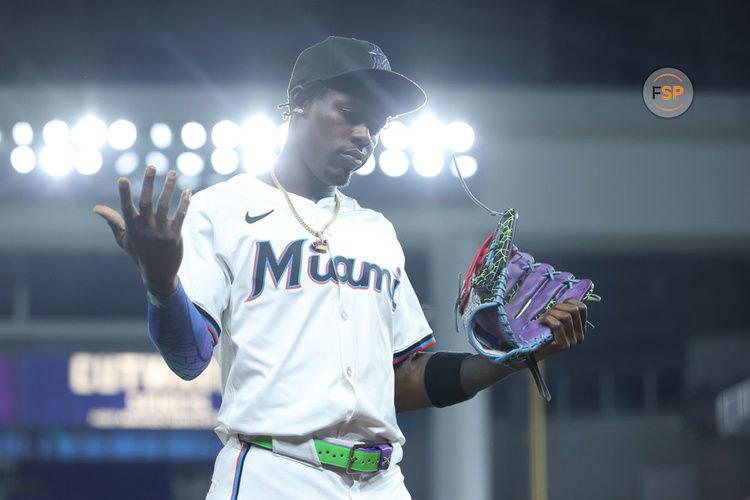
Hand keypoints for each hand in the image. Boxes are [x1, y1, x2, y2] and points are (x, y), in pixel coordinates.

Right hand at [93, 166, 190, 294]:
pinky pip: (180, 215)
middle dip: (149, 183)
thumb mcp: (123, 239)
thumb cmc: (139, 253)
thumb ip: (112, 221)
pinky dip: (184, 203)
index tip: (123, 179)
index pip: (126, 207)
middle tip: (152, 167)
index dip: (124, 194)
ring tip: (173, 173)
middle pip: (147, 202)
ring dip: (169, 188)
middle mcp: (145, 228)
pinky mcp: (174, 236)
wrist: (158, 274)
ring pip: (164, 205)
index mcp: (132, 227)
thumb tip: (96, 208)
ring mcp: (160, 232)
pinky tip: (188, 192)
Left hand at [535, 298, 586, 359]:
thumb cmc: (546, 332)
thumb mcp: (558, 321)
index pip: (582, 308)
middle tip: (549, 312)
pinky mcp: (563, 344)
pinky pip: (557, 325)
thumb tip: (568, 297)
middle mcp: (580, 335)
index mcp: (581, 328)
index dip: (569, 301)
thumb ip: (564, 311)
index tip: (558, 305)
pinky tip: (542, 321)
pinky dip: (548, 319)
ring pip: (565, 316)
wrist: (536, 351)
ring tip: (544, 317)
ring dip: (551, 313)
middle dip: (558, 307)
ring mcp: (572, 341)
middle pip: (573, 310)